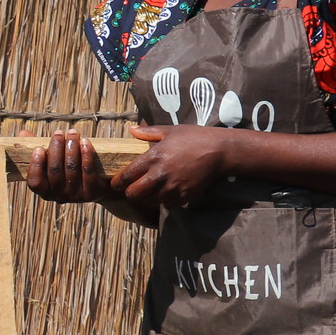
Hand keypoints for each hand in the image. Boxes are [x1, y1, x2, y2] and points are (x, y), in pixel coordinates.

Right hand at [25, 131, 119, 202]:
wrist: (96, 185)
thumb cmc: (67, 168)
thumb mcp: (50, 159)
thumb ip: (36, 148)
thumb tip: (23, 134)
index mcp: (44, 190)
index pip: (35, 182)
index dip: (36, 165)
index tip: (39, 148)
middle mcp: (58, 196)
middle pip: (55, 171)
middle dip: (56, 148)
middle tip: (59, 132)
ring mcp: (75, 196)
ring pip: (71, 169)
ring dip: (72, 147)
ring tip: (73, 132)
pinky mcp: (91, 193)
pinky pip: (88, 171)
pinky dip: (86, 154)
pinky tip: (85, 142)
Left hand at [111, 125, 236, 208]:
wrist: (220, 151)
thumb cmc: (194, 137)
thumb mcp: (170, 131)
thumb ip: (148, 132)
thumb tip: (130, 129)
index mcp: (153, 157)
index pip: (127, 176)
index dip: (117, 182)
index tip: (115, 183)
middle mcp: (160, 174)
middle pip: (134, 193)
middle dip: (129, 193)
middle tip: (130, 190)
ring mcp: (173, 187)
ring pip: (149, 201)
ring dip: (146, 198)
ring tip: (148, 192)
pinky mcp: (185, 195)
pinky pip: (167, 205)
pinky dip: (163, 201)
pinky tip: (165, 193)